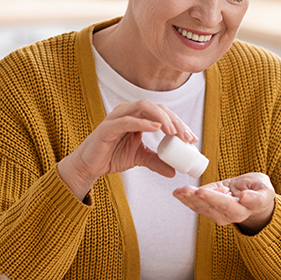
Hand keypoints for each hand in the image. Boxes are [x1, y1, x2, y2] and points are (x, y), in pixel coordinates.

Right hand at [58, 100, 196, 198]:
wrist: (89, 166)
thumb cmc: (112, 156)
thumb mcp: (140, 158)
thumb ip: (157, 161)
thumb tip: (174, 171)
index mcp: (138, 116)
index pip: (163, 113)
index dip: (179, 123)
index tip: (191, 139)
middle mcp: (129, 112)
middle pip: (157, 108)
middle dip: (174, 121)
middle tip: (186, 137)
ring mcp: (117, 117)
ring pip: (143, 108)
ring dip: (162, 118)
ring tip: (173, 132)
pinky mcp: (107, 127)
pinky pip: (126, 121)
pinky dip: (142, 122)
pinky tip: (156, 128)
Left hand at [173, 172, 275, 234]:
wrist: (252, 194)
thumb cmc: (259, 191)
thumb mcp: (266, 191)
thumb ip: (258, 197)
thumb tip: (244, 198)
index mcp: (243, 211)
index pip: (227, 206)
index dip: (215, 198)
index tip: (205, 191)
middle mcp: (228, 215)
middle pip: (210, 208)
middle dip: (197, 198)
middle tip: (186, 190)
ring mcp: (217, 213)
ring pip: (201, 207)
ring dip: (188, 199)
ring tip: (180, 191)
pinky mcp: (208, 207)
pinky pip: (196, 204)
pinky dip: (186, 198)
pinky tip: (179, 192)